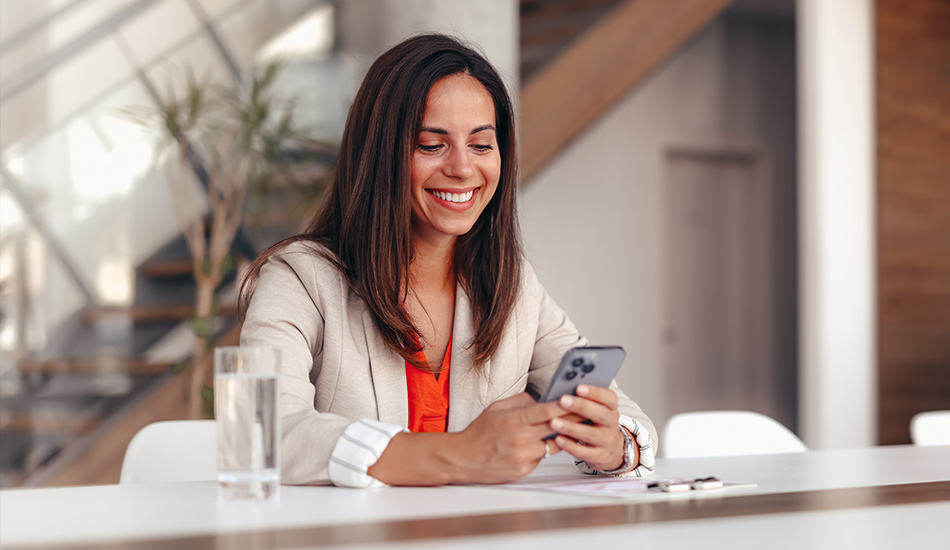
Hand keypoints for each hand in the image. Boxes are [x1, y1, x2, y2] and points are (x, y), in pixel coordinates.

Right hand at [451, 392, 568, 483]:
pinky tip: (542, 445)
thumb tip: (539, 400)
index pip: (548, 411)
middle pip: (557, 428)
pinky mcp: (523, 470)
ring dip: (562, 437)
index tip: (578, 400)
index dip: (566, 406)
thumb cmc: (479, 433)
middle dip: (573, 420)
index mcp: (515, 420)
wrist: (464, 458)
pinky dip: (543, 451)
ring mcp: (523, 456)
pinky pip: (541, 458)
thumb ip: (520, 401)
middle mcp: (521, 438)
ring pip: (553, 445)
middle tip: (586, 414)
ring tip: (570, 430)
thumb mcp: (497, 408)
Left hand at [549, 384, 626, 470]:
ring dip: (571, 427)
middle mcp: (611, 424)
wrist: (610, 450)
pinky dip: (570, 446)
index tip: (578, 387)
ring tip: (554, 422)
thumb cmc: (596, 424)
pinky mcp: (599, 456)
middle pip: (600, 414)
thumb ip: (584, 400)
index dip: (595, 392)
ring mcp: (606, 441)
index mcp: (611, 409)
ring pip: (591, 434)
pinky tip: (558, 439)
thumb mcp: (596, 410)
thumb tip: (562, 387)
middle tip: (563, 400)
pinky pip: (584, 452)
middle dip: (581, 406)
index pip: (609, 398)